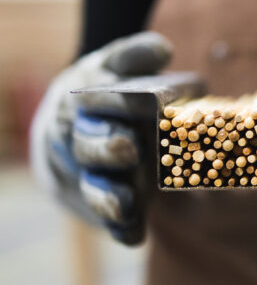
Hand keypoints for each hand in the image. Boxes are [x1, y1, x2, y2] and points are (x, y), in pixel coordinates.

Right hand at [30, 32, 172, 245]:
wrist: (66, 127)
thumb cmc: (103, 91)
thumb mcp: (111, 67)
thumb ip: (134, 56)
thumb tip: (162, 50)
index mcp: (79, 97)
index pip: (97, 96)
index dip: (120, 101)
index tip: (149, 101)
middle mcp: (74, 137)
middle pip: (87, 144)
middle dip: (106, 148)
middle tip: (130, 149)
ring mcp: (80, 174)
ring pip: (90, 186)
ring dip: (108, 196)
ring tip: (128, 204)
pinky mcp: (90, 202)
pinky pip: (102, 218)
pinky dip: (118, 227)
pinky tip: (134, 234)